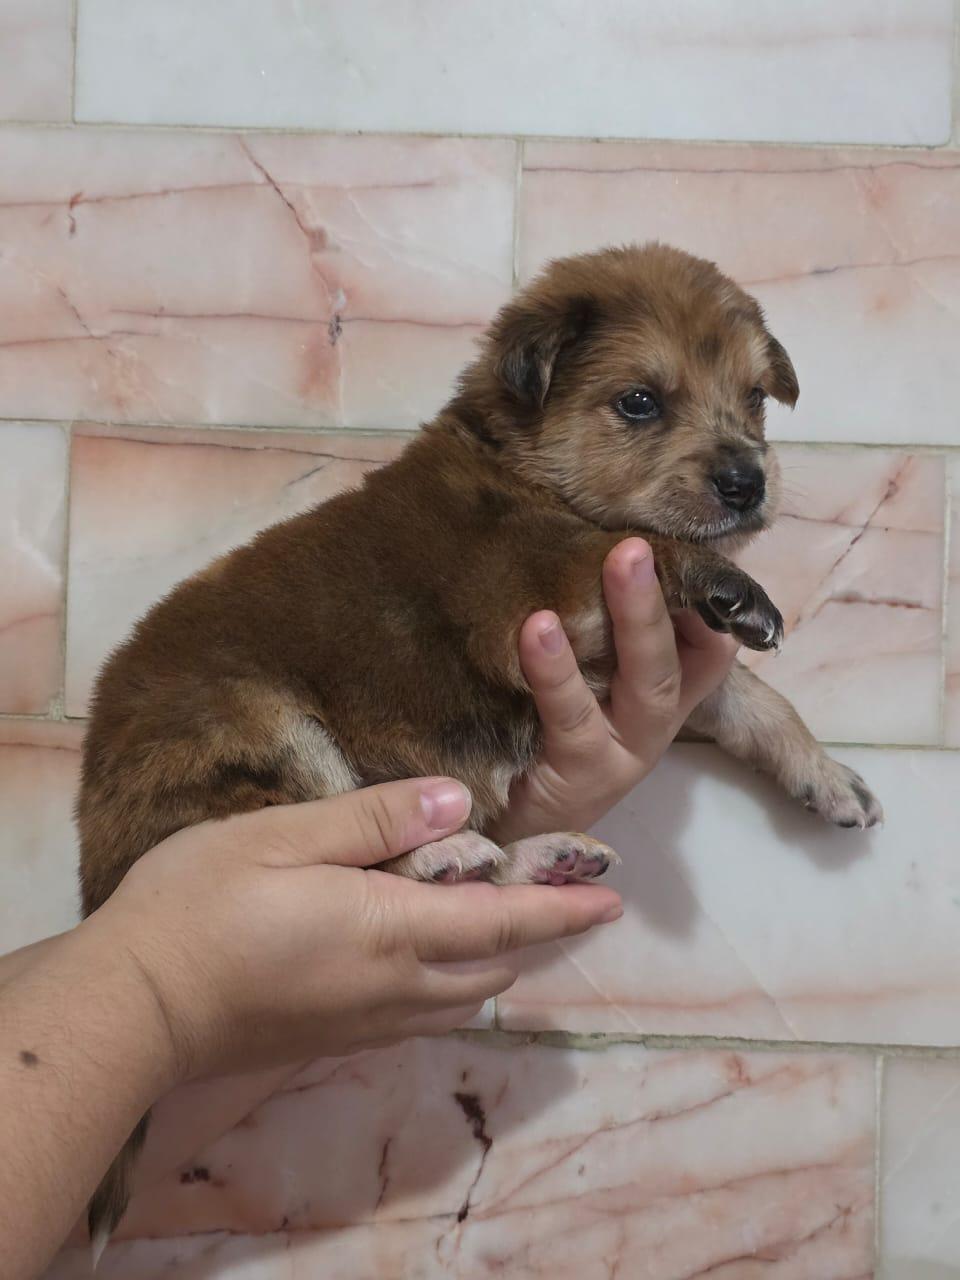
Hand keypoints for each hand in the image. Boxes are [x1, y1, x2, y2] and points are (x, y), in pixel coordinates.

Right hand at [90, 777, 622, 1087]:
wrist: (135, 1007)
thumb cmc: (202, 904)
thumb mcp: (285, 837)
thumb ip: (378, 820)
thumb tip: (458, 802)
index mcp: (391, 930)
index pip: (503, 922)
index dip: (562, 910)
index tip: (612, 899)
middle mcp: (393, 988)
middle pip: (493, 968)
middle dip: (535, 934)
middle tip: (555, 893)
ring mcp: (364, 1022)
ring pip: (462, 999)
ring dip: (495, 961)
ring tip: (500, 918)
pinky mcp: (334, 1038)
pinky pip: (424, 1014)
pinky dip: (453, 983)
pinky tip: (430, 953)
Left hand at [491, 538, 736, 841]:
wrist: (508, 826)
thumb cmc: (544, 741)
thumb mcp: (584, 685)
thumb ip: (598, 633)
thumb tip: (595, 549)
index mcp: (661, 698)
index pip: (710, 644)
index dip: (711, 602)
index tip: (690, 554)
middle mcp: (652, 726)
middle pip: (675, 658)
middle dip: (662, 600)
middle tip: (637, 546)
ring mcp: (621, 755)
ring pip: (644, 685)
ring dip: (632, 622)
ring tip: (613, 565)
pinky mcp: (579, 778)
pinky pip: (572, 720)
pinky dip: (556, 672)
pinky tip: (536, 630)